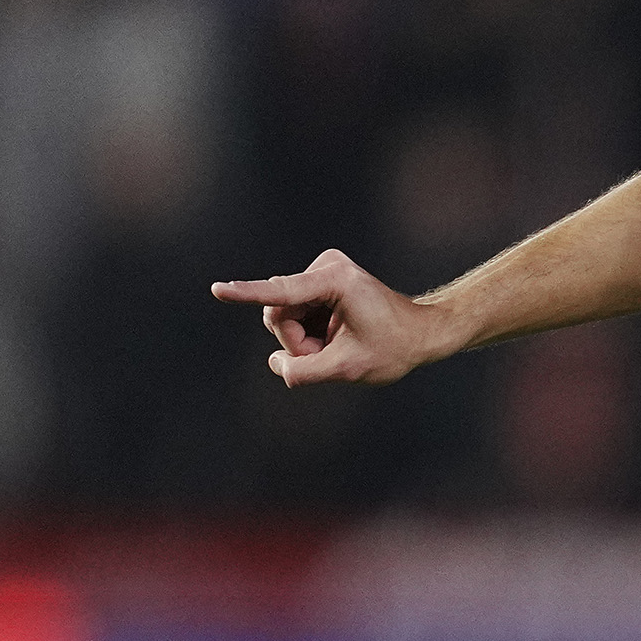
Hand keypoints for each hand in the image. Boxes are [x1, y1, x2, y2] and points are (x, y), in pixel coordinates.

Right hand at [212, 249, 456, 385]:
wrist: (421, 333)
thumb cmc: (394, 348)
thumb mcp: (349, 368)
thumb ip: (306, 372)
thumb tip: (277, 364)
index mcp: (337, 281)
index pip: (282, 293)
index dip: (247, 295)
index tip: (219, 290)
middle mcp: (326, 268)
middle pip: (280, 315)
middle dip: (298, 343)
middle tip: (330, 353)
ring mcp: (321, 271)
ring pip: (284, 317)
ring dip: (304, 341)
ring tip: (336, 345)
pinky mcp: (318, 281)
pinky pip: (294, 314)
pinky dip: (309, 334)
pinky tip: (333, 335)